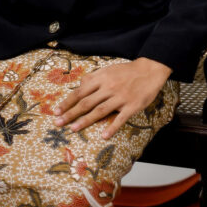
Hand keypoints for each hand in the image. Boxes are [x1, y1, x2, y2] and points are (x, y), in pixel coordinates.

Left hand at [53, 57, 171, 139]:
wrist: (150, 70)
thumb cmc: (127, 71)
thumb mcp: (108, 69)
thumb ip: (94, 78)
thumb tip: (80, 86)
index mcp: (102, 78)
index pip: (81, 91)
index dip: (67, 102)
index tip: (56, 111)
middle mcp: (109, 87)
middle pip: (86, 102)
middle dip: (71, 113)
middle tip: (58, 123)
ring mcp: (120, 97)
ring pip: (100, 110)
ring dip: (85, 120)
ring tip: (74, 129)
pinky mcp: (132, 106)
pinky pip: (120, 118)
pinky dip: (112, 127)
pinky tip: (104, 136)